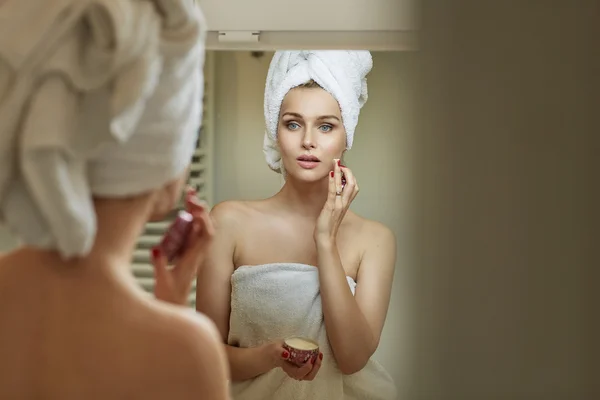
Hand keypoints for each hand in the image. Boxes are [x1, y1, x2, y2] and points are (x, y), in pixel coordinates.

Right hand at [152, 188, 214, 304]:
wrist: (174, 308)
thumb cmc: (170, 298)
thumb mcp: (161, 281)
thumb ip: (159, 265)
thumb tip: (156, 250)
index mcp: (194, 259)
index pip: (207, 235)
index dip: (204, 219)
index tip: (195, 207)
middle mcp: (196, 254)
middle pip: (205, 227)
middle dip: (200, 209)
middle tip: (191, 194)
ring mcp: (192, 252)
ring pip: (199, 229)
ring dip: (196, 212)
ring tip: (189, 197)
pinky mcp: (186, 253)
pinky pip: (191, 234)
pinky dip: (189, 221)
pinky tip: (184, 212)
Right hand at [267, 340, 322, 380]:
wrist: (273, 353)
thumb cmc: (274, 351)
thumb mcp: (275, 349)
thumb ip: (279, 352)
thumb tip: (286, 354)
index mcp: (288, 369)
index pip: (299, 373)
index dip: (306, 368)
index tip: (310, 358)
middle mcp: (294, 372)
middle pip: (307, 376)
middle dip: (315, 368)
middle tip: (318, 356)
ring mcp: (299, 370)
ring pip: (310, 374)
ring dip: (317, 366)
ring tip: (319, 355)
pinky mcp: (302, 367)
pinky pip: (311, 369)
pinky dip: (316, 363)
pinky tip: (317, 354)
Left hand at [314, 159, 358, 243]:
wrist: (325, 238)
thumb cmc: (328, 225)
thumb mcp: (334, 211)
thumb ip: (336, 201)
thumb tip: (334, 192)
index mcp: (346, 203)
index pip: (354, 187)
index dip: (350, 176)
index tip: (344, 168)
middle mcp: (345, 203)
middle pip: (353, 184)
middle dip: (347, 171)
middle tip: (340, 163)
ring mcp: (339, 205)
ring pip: (344, 186)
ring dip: (340, 173)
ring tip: (336, 163)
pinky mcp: (331, 207)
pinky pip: (333, 192)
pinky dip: (332, 182)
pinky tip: (331, 174)